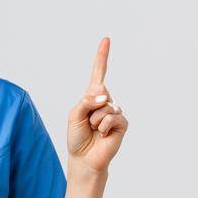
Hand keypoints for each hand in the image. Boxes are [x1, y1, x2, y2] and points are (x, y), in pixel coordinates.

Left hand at [66, 37, 127, 172]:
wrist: (84, 157)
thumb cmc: (78, 136)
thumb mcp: (75, 115)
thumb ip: (86, 101)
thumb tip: (105, 95)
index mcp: (92, 96)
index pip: (99, 73)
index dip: (102, 56)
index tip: (106, 39)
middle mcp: (105, 101)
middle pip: (99, 91)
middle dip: (88, 108)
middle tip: (88, 123)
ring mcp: (115, 111)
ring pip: (105, 106)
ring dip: (95, 120)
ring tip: (94, 130)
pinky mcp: (122, 122)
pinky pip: (112, 117)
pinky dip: (103, 126)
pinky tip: (102, 134)